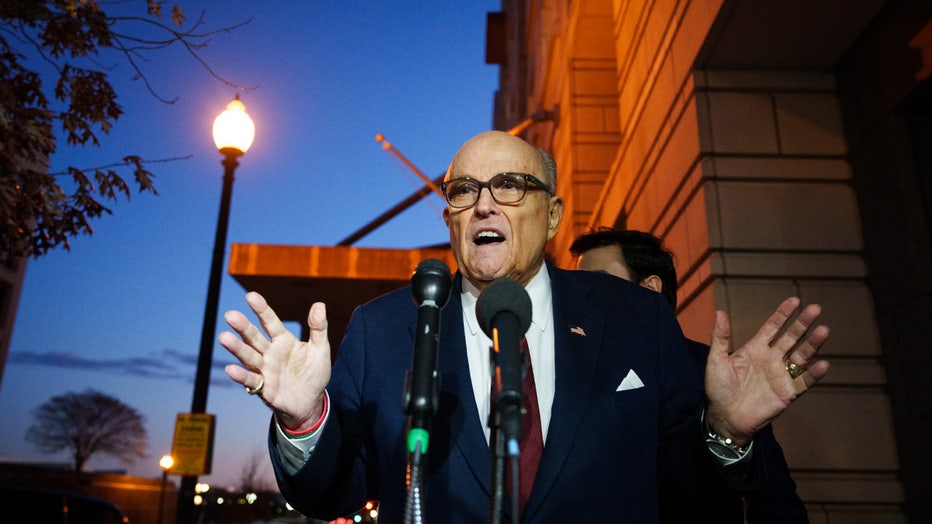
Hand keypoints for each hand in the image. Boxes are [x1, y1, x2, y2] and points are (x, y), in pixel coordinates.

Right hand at [219, 291, 331, 431]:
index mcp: (283, 340)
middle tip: (230, 315)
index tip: (251, 296)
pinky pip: (251, 381)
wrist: (312, 402)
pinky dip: (241, 376)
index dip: (261, 309)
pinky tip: (230, 369)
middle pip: (254, 337)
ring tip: (224, 338)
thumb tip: (319, 304)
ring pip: (248, 356)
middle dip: (242, 327)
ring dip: (236, 348)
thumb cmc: (314, 374)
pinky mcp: (264, 388)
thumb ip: (318, 328)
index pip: (270, 321)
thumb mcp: (320, 349)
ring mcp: (265, 370)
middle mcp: (270, 353)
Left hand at [704, 297, 829, 444]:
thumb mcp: (716, 360)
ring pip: (801, 356)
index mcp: (756, 349)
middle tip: (816, 308)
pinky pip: (803, 382)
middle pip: (791, 338)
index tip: (795, 300)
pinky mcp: (787, 393)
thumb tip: (719, 312)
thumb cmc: (718, 388)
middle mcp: (771, 359)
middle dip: (803, 323)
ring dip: (813, 344)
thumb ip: (720, 338)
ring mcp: (781, 375)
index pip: (773, 327)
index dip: (783, 314)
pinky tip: (823, 364)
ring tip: (823, 331)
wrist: (724, 417)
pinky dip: (814, 374)